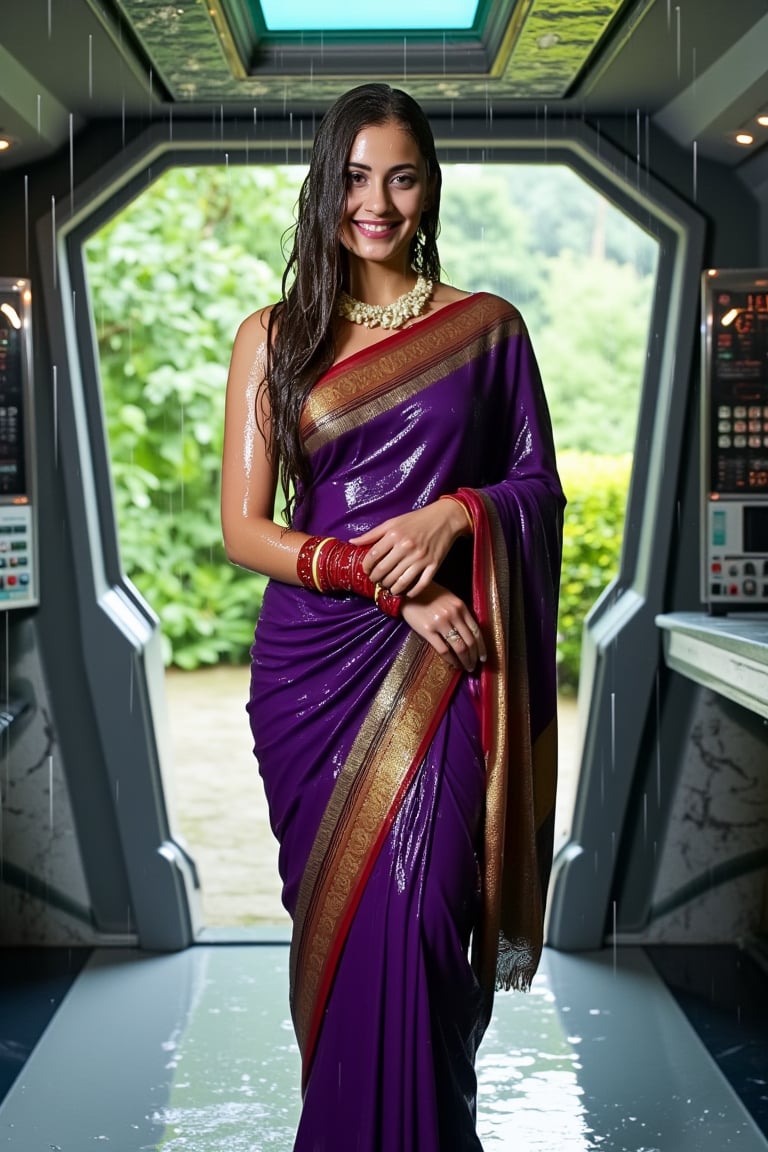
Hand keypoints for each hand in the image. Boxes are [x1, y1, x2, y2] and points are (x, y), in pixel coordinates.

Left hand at [350, 500, 468, 597]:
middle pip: (384, 571)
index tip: (366, 571)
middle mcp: (406, 547)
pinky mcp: (433, 565)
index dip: (366, 567)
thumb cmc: (416, 520)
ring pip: (400, 582)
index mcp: (395, 535)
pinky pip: (420, 585)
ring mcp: (421, 558)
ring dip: (391, 588)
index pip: (373, 556)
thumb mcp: (393, 522)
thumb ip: (372, 534)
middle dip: (376, 579)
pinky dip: (411, 592)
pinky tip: (405, 592)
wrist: (445, 518)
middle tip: (376, 581)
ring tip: (388, 587)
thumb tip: (352, 542)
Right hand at [400, 582, 485, 672]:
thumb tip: (469, 632)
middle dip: (474, 656)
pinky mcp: (428, 630)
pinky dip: (451, 660)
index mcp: (460, 606)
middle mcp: (453, 614)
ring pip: (459, 647)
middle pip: (470, 641)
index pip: (476, 630)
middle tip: (474, 666)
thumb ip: (460, 612)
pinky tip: (453, 664)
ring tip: (466, 667)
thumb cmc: (428, 593)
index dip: (482, 646)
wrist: (407, 589)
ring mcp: (441, 622)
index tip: (483, 657)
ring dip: (465, 660)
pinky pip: (443, 649)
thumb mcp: (449, 598)